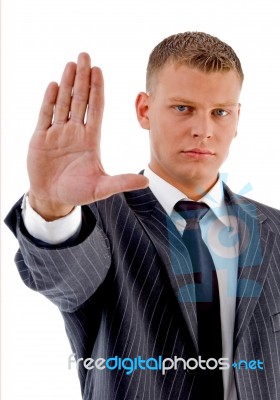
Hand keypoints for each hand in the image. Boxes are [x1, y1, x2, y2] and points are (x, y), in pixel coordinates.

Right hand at [27, 53, 148, 219]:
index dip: (97, 89)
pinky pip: (45, 115)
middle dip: (82, 78)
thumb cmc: (78, 192)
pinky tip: (53, 85)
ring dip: (66, 83)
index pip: (95, 108)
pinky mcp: (41, 139)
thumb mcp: (102, 188)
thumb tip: (147, 182)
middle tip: (85, 55)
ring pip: (63, 103)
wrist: (54, 199)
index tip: (99, 70)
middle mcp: (75, 132)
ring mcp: (57, 133)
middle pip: (79, 99)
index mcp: (90, 140)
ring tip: (70, 64)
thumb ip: (122, 182)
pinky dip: (49, 101)